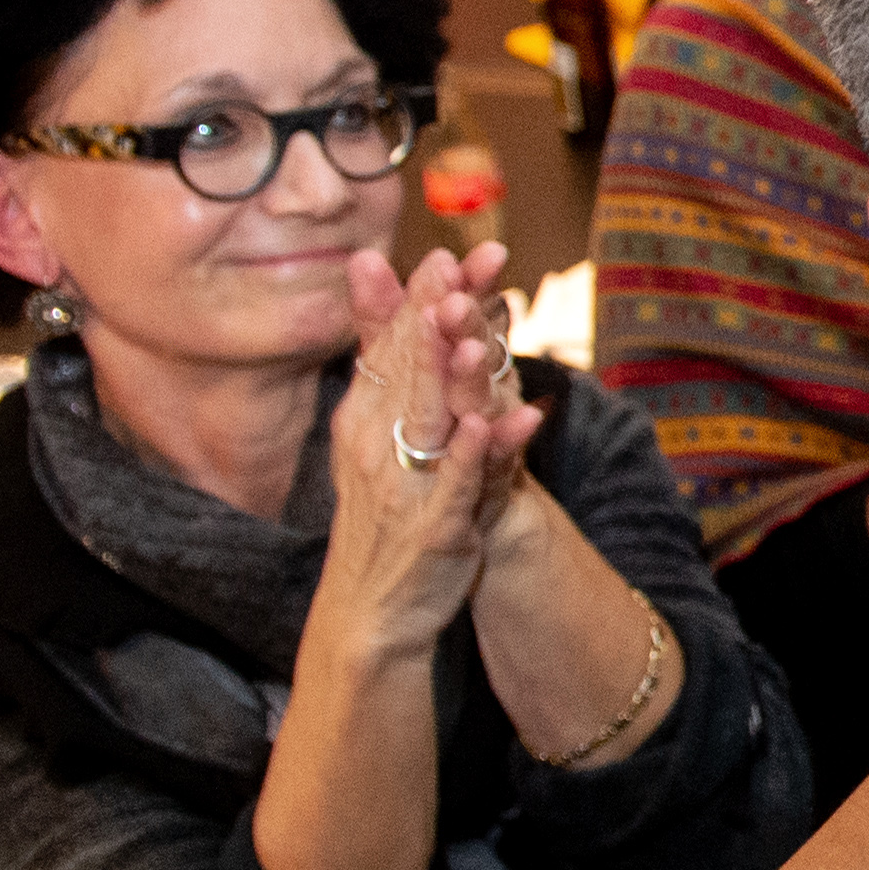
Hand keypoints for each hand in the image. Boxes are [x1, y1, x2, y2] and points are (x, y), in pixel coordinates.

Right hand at [318, 245, 541, 655]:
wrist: (371, 615)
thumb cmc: (384, 522)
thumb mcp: (378, 447)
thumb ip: (387, 383)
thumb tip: (392, 326)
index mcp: (365, 422)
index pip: (388, 349)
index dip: (417, 302)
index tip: (445, 254)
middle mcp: (380, 446)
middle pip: (409, 370)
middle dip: (437, 316)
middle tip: (464, 266)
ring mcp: (408, 485)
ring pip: (430, 419)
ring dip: (450, 375)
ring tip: (475, 333)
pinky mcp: (438, 527)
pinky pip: (461, 483)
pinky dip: (481, 453)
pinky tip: (503, 421)